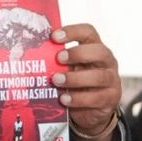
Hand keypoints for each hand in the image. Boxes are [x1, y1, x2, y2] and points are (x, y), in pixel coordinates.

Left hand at [52, 24, 122, 140]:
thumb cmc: (74, 83)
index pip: (88, 32)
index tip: (54, 36)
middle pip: (99, 52)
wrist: (90, 109)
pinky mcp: (111, 98)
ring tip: (56, 80)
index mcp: (94, 49)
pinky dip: (78, 99)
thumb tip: (29, 55)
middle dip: (77, 54)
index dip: (73, 31)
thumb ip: (56, 62)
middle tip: (58, 58)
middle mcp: (107, 62)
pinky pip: (97, 98)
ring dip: (75, 78)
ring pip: (99, 76)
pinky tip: (64, 99)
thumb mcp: (67, 69)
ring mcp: (112, 80)